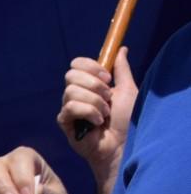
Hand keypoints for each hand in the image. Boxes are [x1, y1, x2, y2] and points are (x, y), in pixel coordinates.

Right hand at [56, 50, 136, 184]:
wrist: (124, 144)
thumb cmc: (128, 120)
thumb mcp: (128, 90)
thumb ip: (121, 70)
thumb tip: (121, 49)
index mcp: (89, 84)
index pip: (76, 64)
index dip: (90, 67)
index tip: (107, 78)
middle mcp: (77, 94)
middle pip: (71, 75)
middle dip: (93, 84)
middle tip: (108, 98)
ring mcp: (69, 108)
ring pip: (71, 91)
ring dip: (94, 102)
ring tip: (105, 114)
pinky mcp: (65, 122)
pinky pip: (70, 107)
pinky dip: (88, 112)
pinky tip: (96, 122)